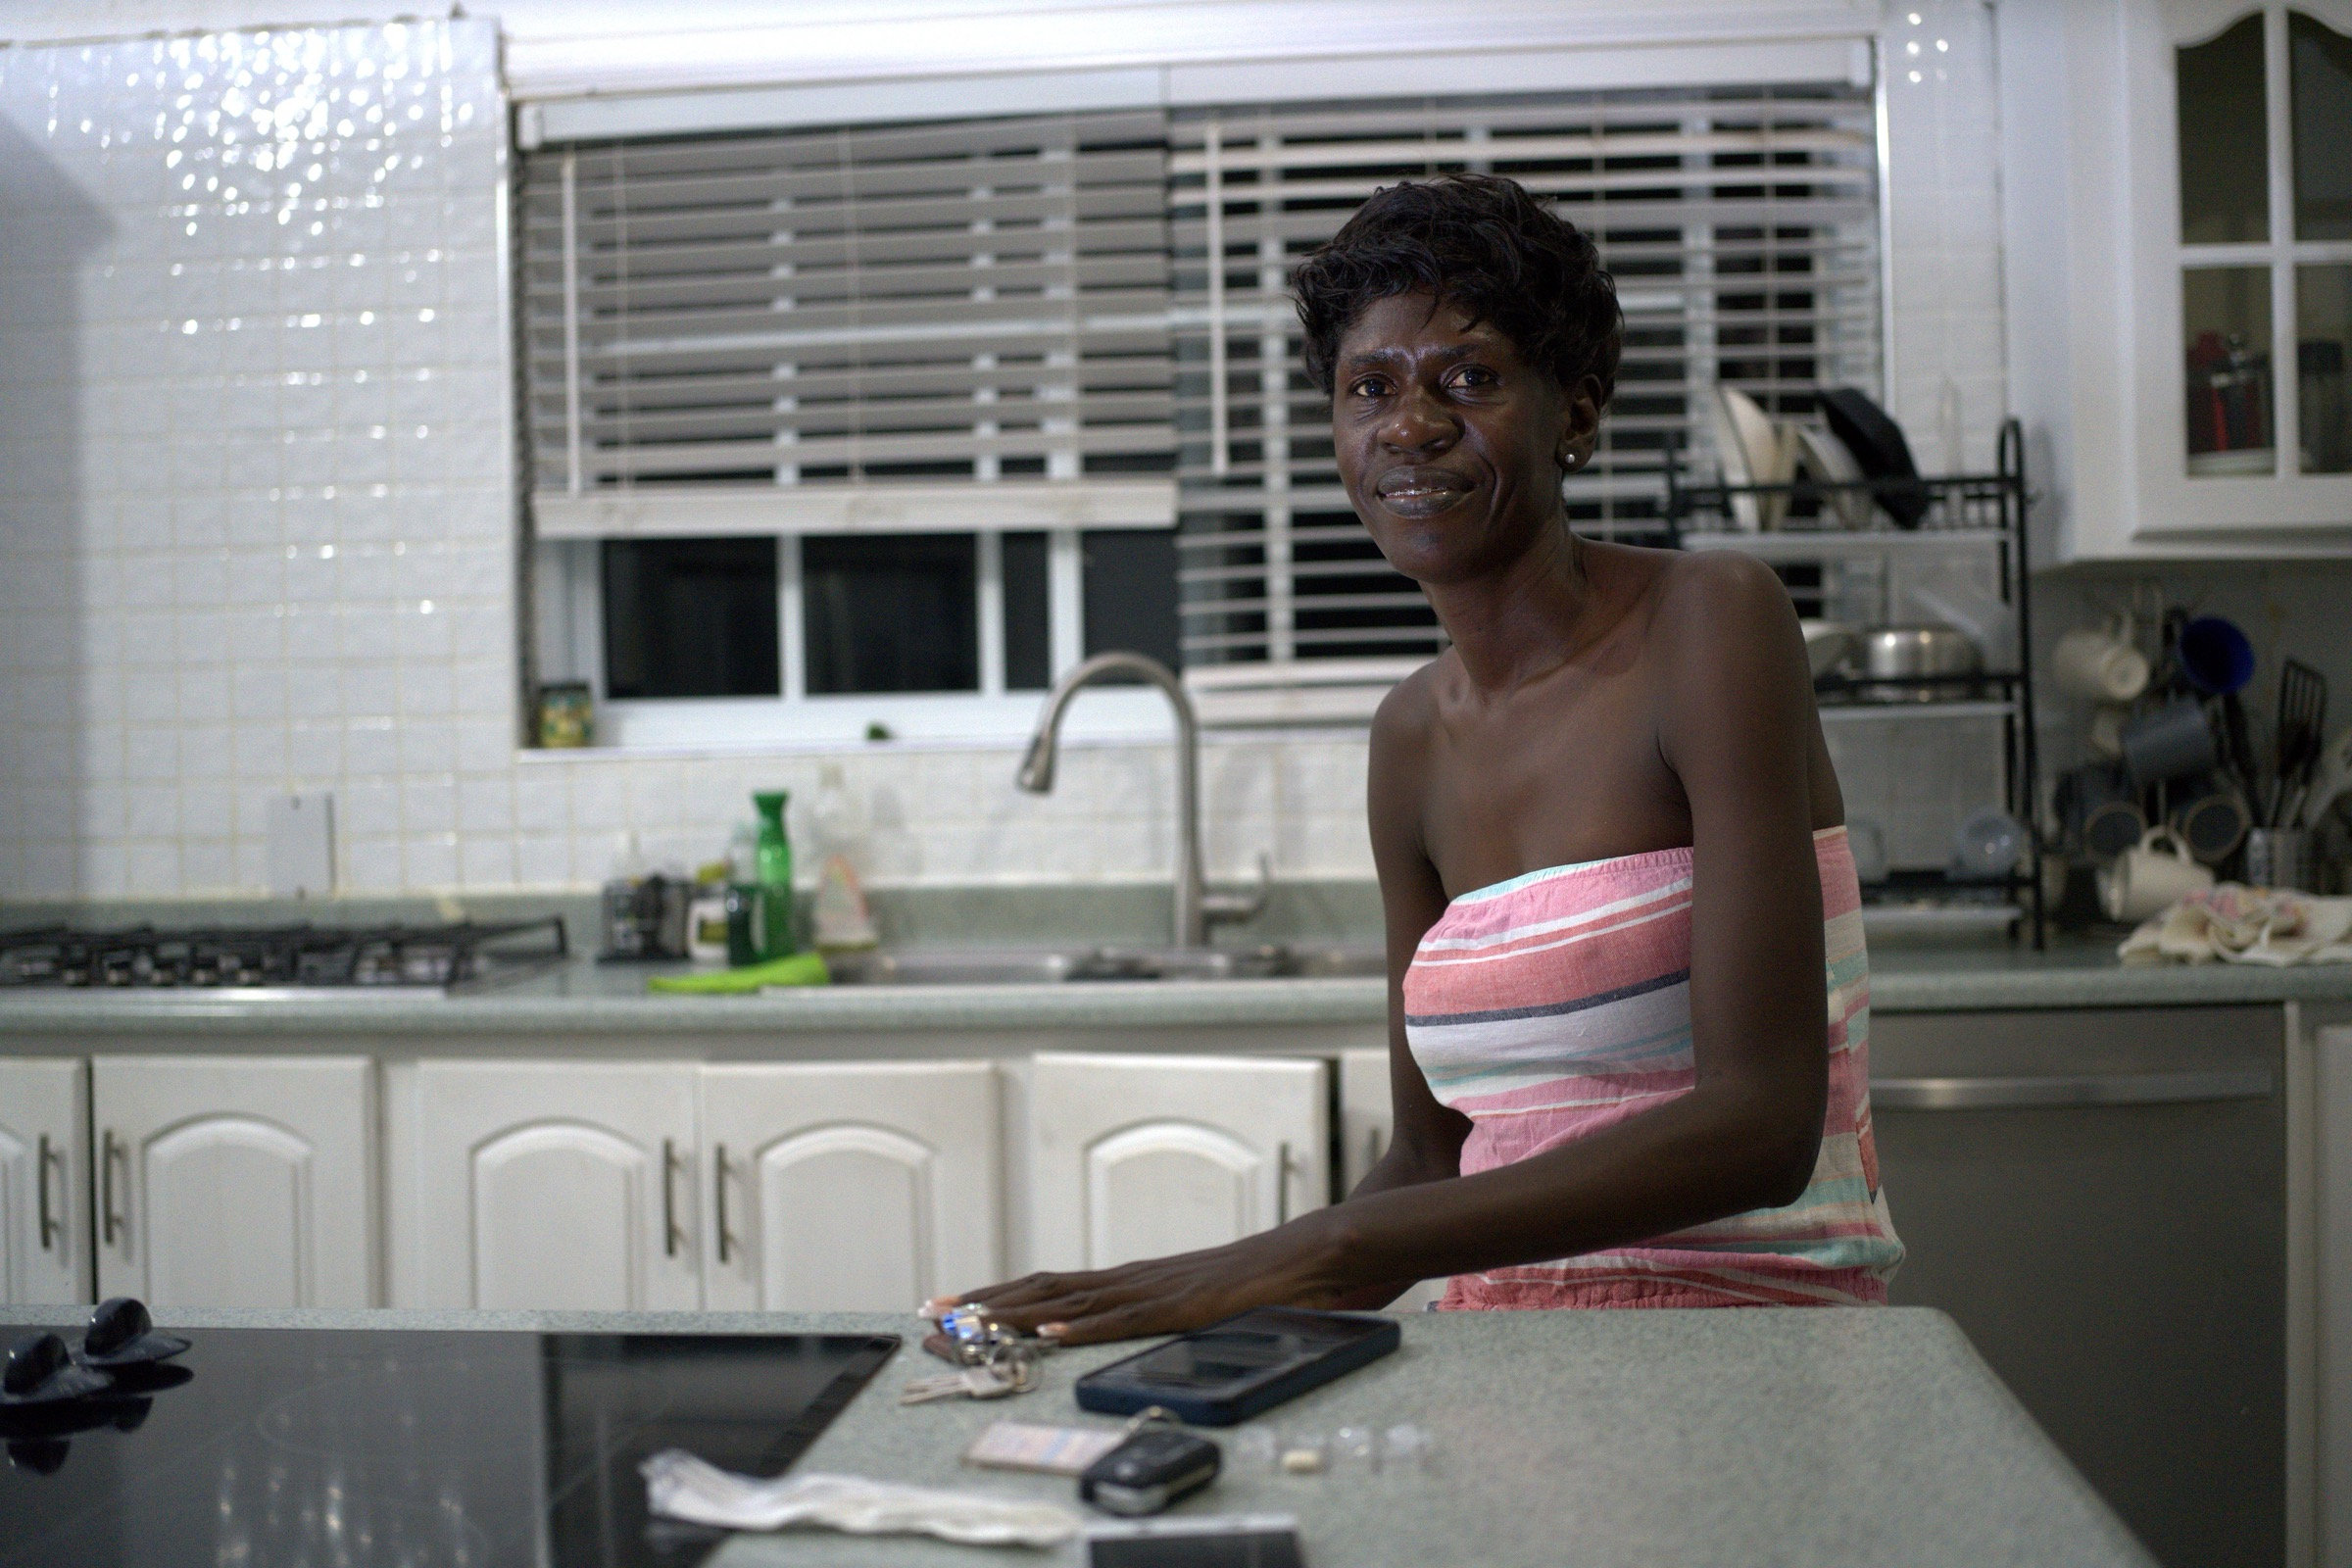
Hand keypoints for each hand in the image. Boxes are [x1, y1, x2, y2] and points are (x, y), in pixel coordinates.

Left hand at [926, 1211, 1355, 1345]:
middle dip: (985, 1298)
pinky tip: (1051, 1330)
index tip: (954, 1302)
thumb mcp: (1200, 1303)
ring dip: (1016, 1309)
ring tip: (969, 1319)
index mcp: (1136, 1279)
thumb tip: (1134, 1328)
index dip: (1000, 1293)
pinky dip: (1084, 1324)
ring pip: (1073, 1297)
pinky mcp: (1184, 1303)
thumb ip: (1167, 1313)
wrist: (1317, 1253)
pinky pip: (1126, 1317)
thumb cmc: (1264, 1282)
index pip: (1053, 1283)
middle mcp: (1136, 1277)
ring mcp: (1158, 1287)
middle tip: (931, 1308)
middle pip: (1045, 1284)